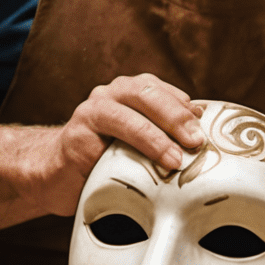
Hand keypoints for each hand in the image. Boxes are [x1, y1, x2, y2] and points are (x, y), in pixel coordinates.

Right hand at [31, 73, 204, 218]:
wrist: (58, 174)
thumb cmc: (107, 157)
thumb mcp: (140, 142)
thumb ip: (165, 130)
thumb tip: (203, 124)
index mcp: (132, 91)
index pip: (165, 92)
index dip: (186, 108)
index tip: (206, 127)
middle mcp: (112, 93)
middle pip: (147, 93)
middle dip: (175, 116)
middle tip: (195, 140)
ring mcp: (92, 110)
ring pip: (127, 114)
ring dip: (155, 137)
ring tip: (175, 159)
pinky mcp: (75, 133)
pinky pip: (104, 139)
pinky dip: (127, 152)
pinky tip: (142, 168)